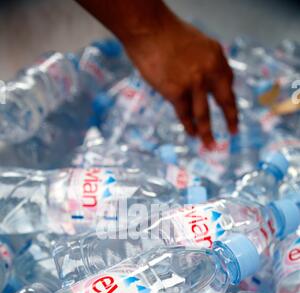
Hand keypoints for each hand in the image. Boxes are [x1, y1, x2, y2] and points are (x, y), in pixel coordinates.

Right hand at [124, 18, 237, 146]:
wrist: (147, 30)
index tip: (230, 109)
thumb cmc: (166, 34)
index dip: (228, 98)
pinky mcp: (176, 92)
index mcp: (216, 56)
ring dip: (207, 133)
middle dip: (230, 119)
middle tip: (233, 132)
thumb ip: (204, 63)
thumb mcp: (196, 44)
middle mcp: (209, 71)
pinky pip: (185, 114)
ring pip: (204, 114)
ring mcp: (194, 83)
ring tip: (210, 145)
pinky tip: (191, 133)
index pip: (228, 82)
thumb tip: (205, 85)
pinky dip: (188, 125)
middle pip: (225, 101)